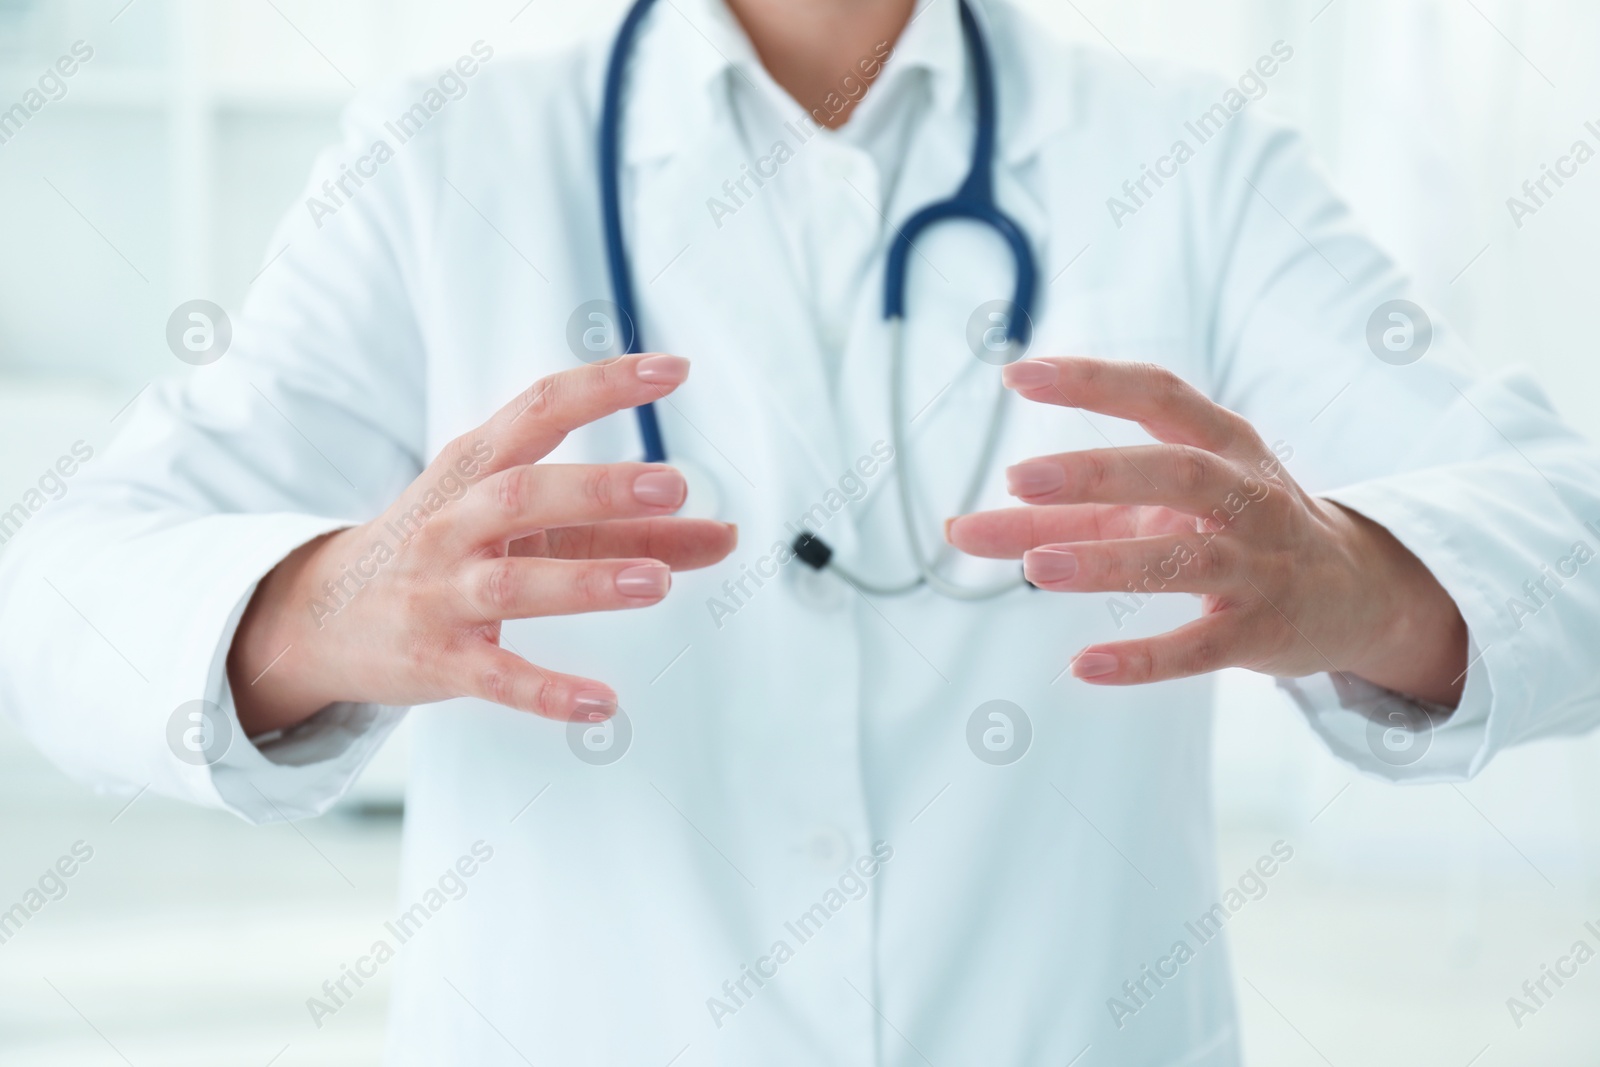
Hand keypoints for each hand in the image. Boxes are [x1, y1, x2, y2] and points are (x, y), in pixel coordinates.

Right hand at [227, 354, 736, 734]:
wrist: (323, 617)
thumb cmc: (445, 552)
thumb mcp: (525, 526)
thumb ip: (628, 530)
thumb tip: (725, 534)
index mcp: (475, 469)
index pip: (541, 409)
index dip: (605, 385)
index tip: (672, 369)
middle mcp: (454, 522)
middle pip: (522, 493)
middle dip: (597, 487)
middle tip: (674, 483)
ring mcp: (441, 591)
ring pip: (512, 582)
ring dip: (586, 581)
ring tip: (657, 582)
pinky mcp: (437, 659)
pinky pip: (495, 676)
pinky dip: (548, 691)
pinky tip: (602, 704)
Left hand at [946, 358, 1467, 705]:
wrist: (1352, 593)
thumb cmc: (1228, 531)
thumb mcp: (1154, 508)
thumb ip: (1058, 515)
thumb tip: (958, 529)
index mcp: (1222, 442)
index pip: (1157, 394)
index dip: (1090, 381)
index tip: (1018, 373)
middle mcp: (1246, 494)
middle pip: (1177, 471)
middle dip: (1097, 471)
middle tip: (1019, 477)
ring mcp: (1258, 564)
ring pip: (1184, 560)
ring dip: (1107, 563)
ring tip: (1034, 567)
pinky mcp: (1260, 631)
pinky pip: (1199, 648)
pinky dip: (1144, 658)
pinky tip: (1084, 666)